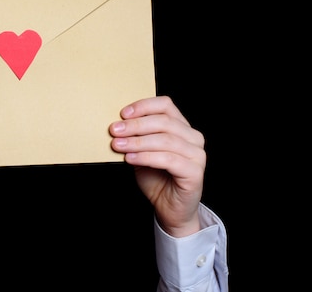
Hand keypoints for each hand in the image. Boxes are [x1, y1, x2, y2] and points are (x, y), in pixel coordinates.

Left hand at [109, 96, 204, 236]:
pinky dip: (146, 157)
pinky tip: (130, 159)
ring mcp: (197, 155)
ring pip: (166, 140)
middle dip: (136, 125)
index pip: (165, 105)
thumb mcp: (141, 152)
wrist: (169, 208)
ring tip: (118, 145)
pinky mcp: (195, 172)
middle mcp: (193, 138)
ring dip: (138, 141)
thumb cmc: (156, 177)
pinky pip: (169, 160)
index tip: (123, 114)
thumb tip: (117, 126)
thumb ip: (135, 137)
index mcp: (182, 127)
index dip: (144, 106)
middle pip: (164, 122)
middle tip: (115, 130)